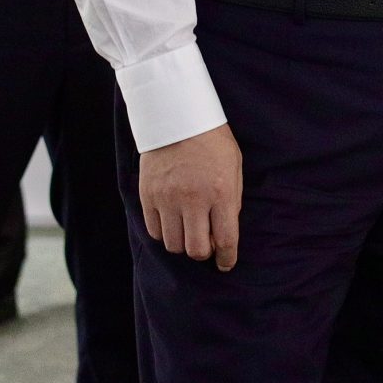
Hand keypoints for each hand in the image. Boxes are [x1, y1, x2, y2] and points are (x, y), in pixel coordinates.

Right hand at [137, 122, 242, 269]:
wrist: (178, 118)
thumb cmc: (212, 142)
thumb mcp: (233, 167)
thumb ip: (231, 202)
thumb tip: (223, 234)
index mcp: (220, 192)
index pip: (226, 239)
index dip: (227, 258)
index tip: (226, 264)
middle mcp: (193, 199)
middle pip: (196, 249)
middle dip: (204, 253)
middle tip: (207, 243)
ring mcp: (168, 199)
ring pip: (173, 245)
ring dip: (183, 243)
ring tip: (189, 230)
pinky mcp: (148, 196)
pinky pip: (154, 231)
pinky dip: (164, 233)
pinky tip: (172, 222)